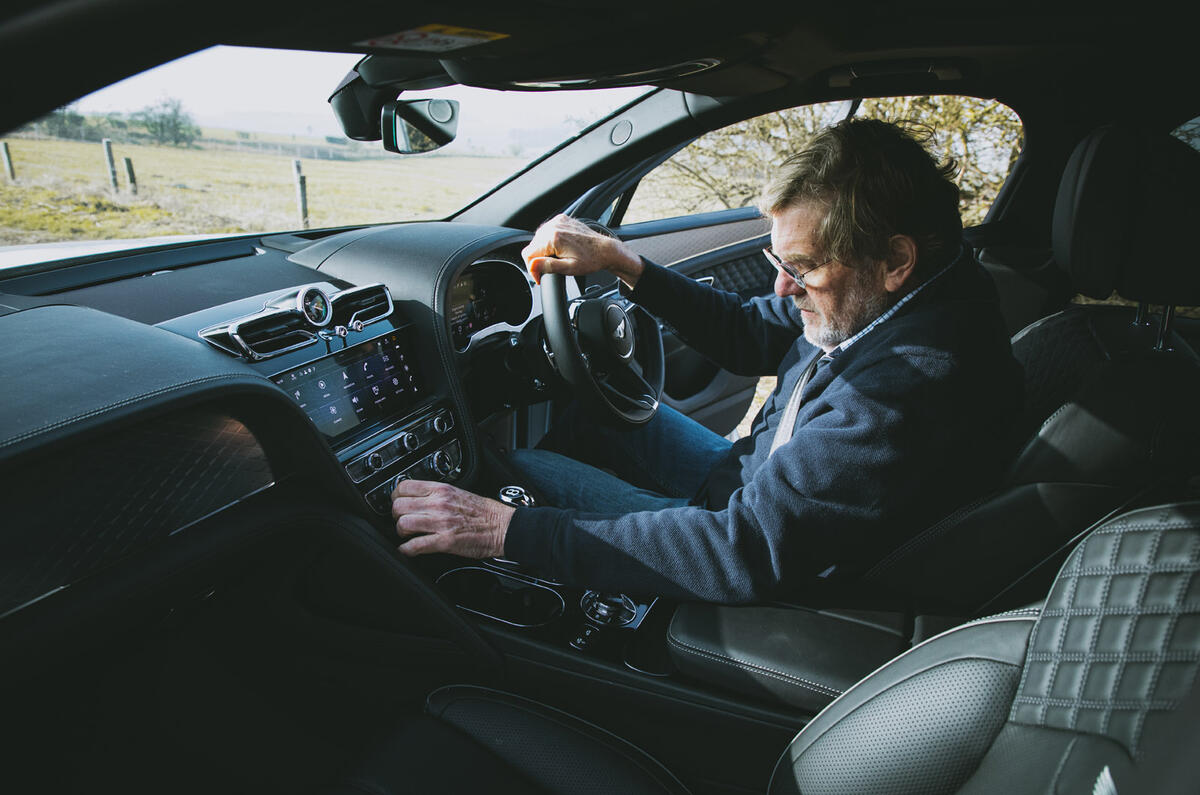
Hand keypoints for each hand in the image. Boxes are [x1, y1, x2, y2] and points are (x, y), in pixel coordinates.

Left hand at [391, 479, 514, 557]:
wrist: (504, 526)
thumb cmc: (485, 512)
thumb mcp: (459, 493)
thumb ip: (437, 494)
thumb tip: (419, 498)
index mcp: (442, 490)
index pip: (404, 487)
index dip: (396, 496)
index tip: (398, 502)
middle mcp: (438, 503)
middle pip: (399, 505)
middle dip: (395, 516)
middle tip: (401, 520)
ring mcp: (440, 522)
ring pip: (403, 524)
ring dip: (400, 532)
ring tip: (406, 535)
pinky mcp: (444, 541)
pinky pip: (414, 546)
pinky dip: (406, 550)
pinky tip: (408, 550)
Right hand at [521, 214, 643, 288]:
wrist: (605, 250)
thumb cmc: (591, 260)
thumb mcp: (568, 268)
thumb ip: (548, 266)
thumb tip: (532, 265)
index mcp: (553, 238)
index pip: (528, 254)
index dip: (532, 268)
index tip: (540, 275)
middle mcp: (554, 226)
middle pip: (533, 246)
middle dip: (539, 259)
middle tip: (553, 267)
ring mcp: (558, 221)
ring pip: (539, 239)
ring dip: (544, 250)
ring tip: (559, 257)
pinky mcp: (562, 219)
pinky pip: (547, 231)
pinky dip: (550, 240)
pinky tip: (561, 248)